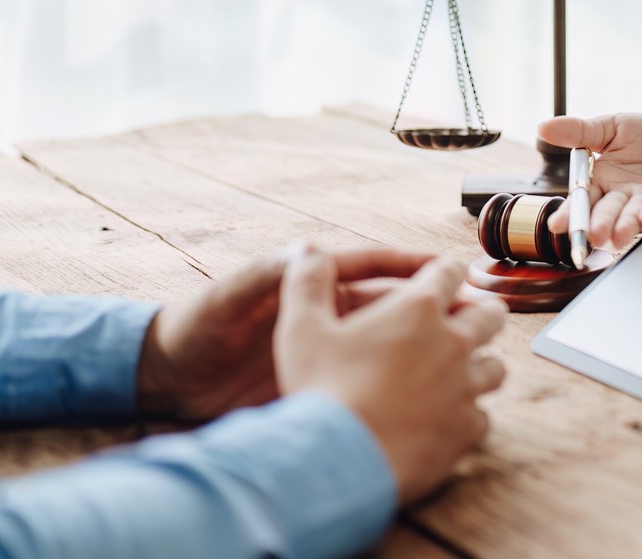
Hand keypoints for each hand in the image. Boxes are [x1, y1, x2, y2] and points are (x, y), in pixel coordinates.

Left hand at [137, 246, 434, 420]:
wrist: (167, 379)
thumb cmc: (193, 328)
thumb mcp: (228, 298)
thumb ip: (266, 274)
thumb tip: (306, 250)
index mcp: (310, 285)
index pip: (372, 264)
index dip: (410, 263)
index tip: (447, 265)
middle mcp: (326, 314)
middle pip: (392, 304)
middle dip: (433, 303)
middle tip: (474, 307)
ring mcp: (326, 349)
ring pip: (388, 343)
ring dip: (423, 343)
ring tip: (463, 350)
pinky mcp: (319, 382)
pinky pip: (366, 379)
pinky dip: (398, 383)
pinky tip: (424, 391)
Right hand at [275, 249, 507, 504]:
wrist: (338, 462)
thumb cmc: (320, 391)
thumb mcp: (301, 330)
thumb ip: (307, 284)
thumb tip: (309, 252)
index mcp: (418, 309)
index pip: (449, 271)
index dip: (445, 270)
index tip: (442, 276)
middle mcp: (453, 342)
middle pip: (490, 315)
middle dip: (480, 313)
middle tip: (464, 322)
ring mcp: (465, 387)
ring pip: (495, 367)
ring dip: (479, 366)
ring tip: (458, 374)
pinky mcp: (466, 428)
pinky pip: (482, 417)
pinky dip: (467, 416)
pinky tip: (446, 420)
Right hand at [538, 113, 641, 248]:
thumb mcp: (611, 127)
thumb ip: (580, 131)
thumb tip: (542, 127)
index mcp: (604, 181)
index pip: (583, 199)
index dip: (571, 213)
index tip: (558, 225)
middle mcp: (623, 196)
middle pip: (606, 212)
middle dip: (598, 224)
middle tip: (590, 235)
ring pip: (632, 214)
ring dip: (624, 225)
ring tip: (617, 237)